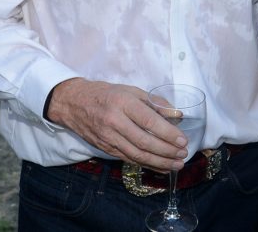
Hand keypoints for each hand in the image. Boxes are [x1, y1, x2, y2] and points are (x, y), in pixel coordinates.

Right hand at [47, 78, 188, 170]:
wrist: (73, 103)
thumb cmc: (106, 94)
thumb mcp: (131, 91)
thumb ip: (154, 102)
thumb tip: (177, 115)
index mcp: (122, 103)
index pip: (148, 121)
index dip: (167, 133)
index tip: (183, 140)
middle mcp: (114, 121)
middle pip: (144, 142)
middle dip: (167, 151)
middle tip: (183, 154)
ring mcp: (108, 137)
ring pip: (137, 155)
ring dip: (159, 162)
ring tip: (177, 164)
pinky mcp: (105, 148)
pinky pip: (129, 159)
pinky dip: (147, 165)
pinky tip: (161, 167)